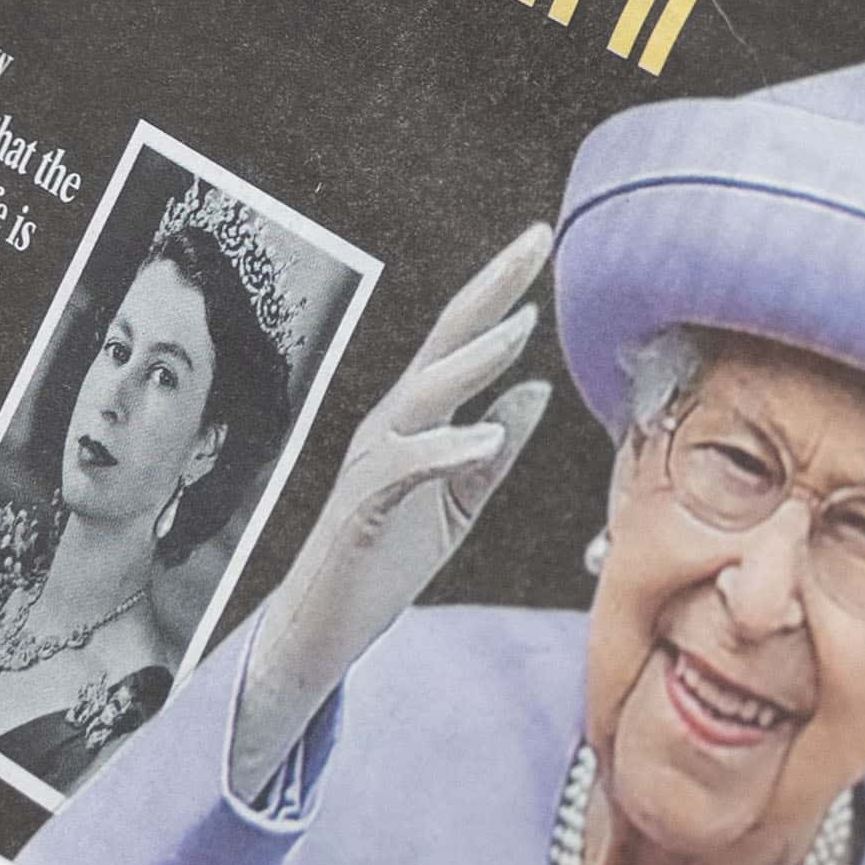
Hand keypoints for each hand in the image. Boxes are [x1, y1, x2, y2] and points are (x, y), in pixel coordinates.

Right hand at [230, 221, 555, 799]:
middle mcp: (391, 424)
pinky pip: (405, 467)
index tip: (539, 240)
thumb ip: (493, 450)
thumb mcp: (458, 500)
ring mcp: (373, 460)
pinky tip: (485, 440)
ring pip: (423, 395)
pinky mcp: (364, 506)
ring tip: (519, 329)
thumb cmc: (386, 558)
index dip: (500, 290)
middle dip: (491, 289)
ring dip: (472, 362)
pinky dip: (446, 450)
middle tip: (535, 239)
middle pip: (443, 342)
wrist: (325, 625)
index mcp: (415, 418)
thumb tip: (535, 391)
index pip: (462, 339)